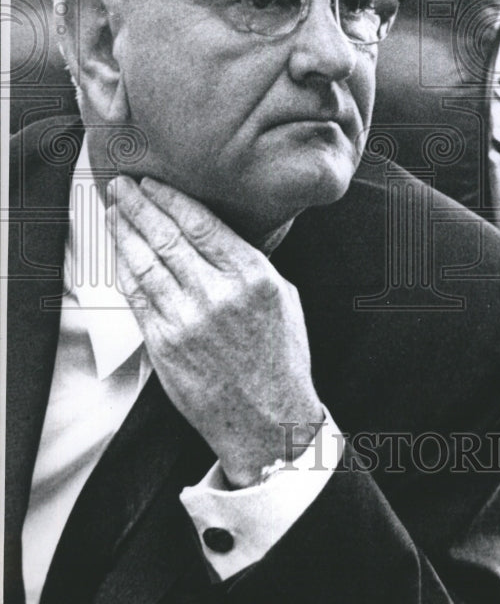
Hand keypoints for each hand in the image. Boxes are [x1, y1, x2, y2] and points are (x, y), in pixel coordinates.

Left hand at [105, 175, 323, 486]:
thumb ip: (251, 262)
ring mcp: (186, 320)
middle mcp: (217, 294)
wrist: (269, 420)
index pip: (200, 222)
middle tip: (120, 187)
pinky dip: (125, 270)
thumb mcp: (283, 296)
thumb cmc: (280, 359)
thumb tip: (218, 232)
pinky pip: (137, 298)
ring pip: (145, 263)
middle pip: (166, 236)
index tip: (152, 184)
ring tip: (113, 212)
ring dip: (124, 233)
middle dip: (137, 206)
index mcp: (252, 276)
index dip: (169, 198)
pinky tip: (119, 254)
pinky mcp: (164, 345)